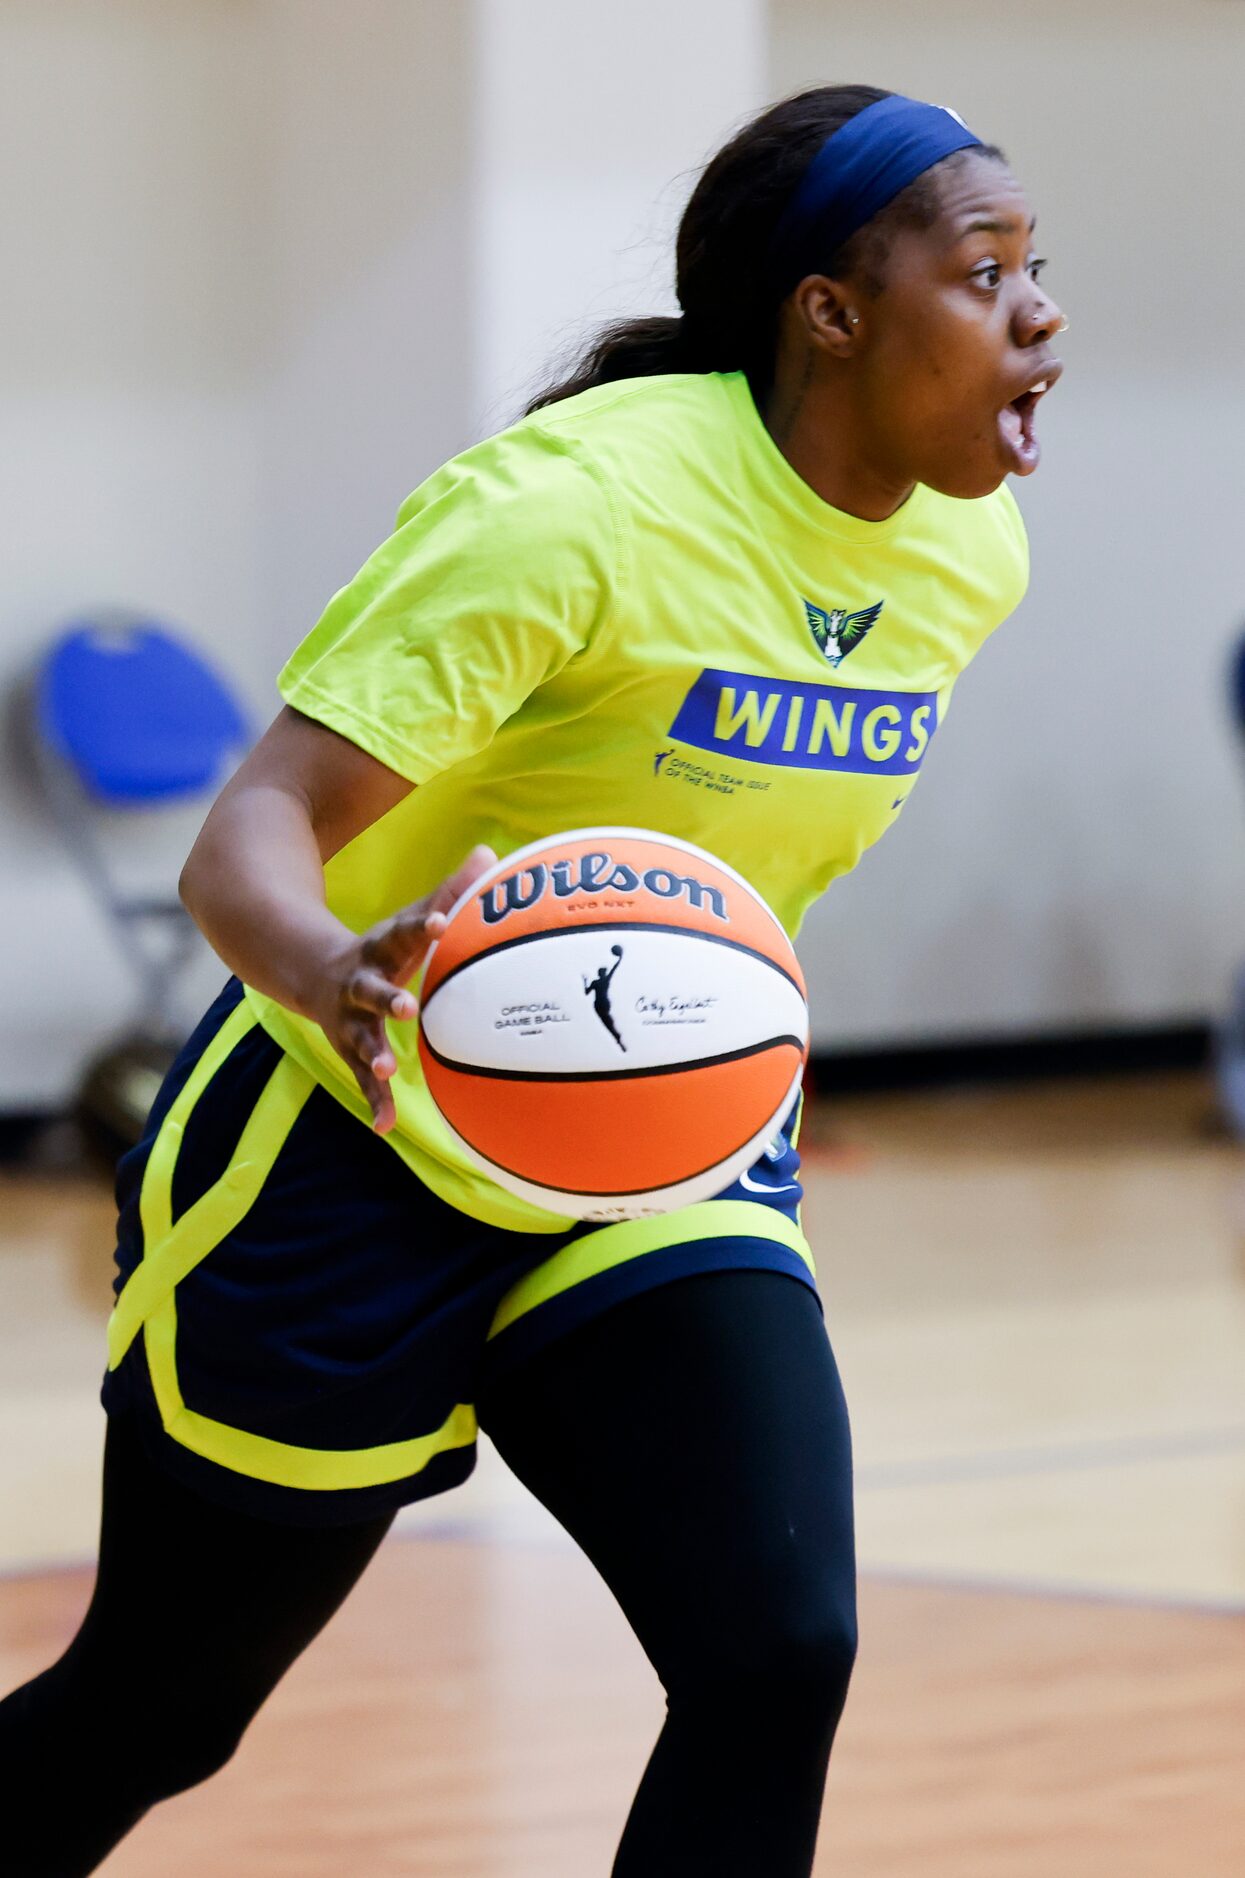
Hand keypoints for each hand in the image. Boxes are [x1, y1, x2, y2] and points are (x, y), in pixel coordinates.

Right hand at [311, 844, 496, 1132]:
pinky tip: (385, 1128)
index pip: (402, 932)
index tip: (441, 922)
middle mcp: (359, 983)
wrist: (311, 972)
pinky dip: (374, 1103)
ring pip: (359, 1038)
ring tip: (385, 1071)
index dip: (422, 926)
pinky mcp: (348, 1050)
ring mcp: (350, 1019)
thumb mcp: (408, 919)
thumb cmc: (382, 946)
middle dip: (388, 998)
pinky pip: (361, 1080)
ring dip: (371, 1055)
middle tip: (407, 1008)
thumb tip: (488, 853)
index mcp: (380, 947)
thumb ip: (450, 892)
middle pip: (371, 990)